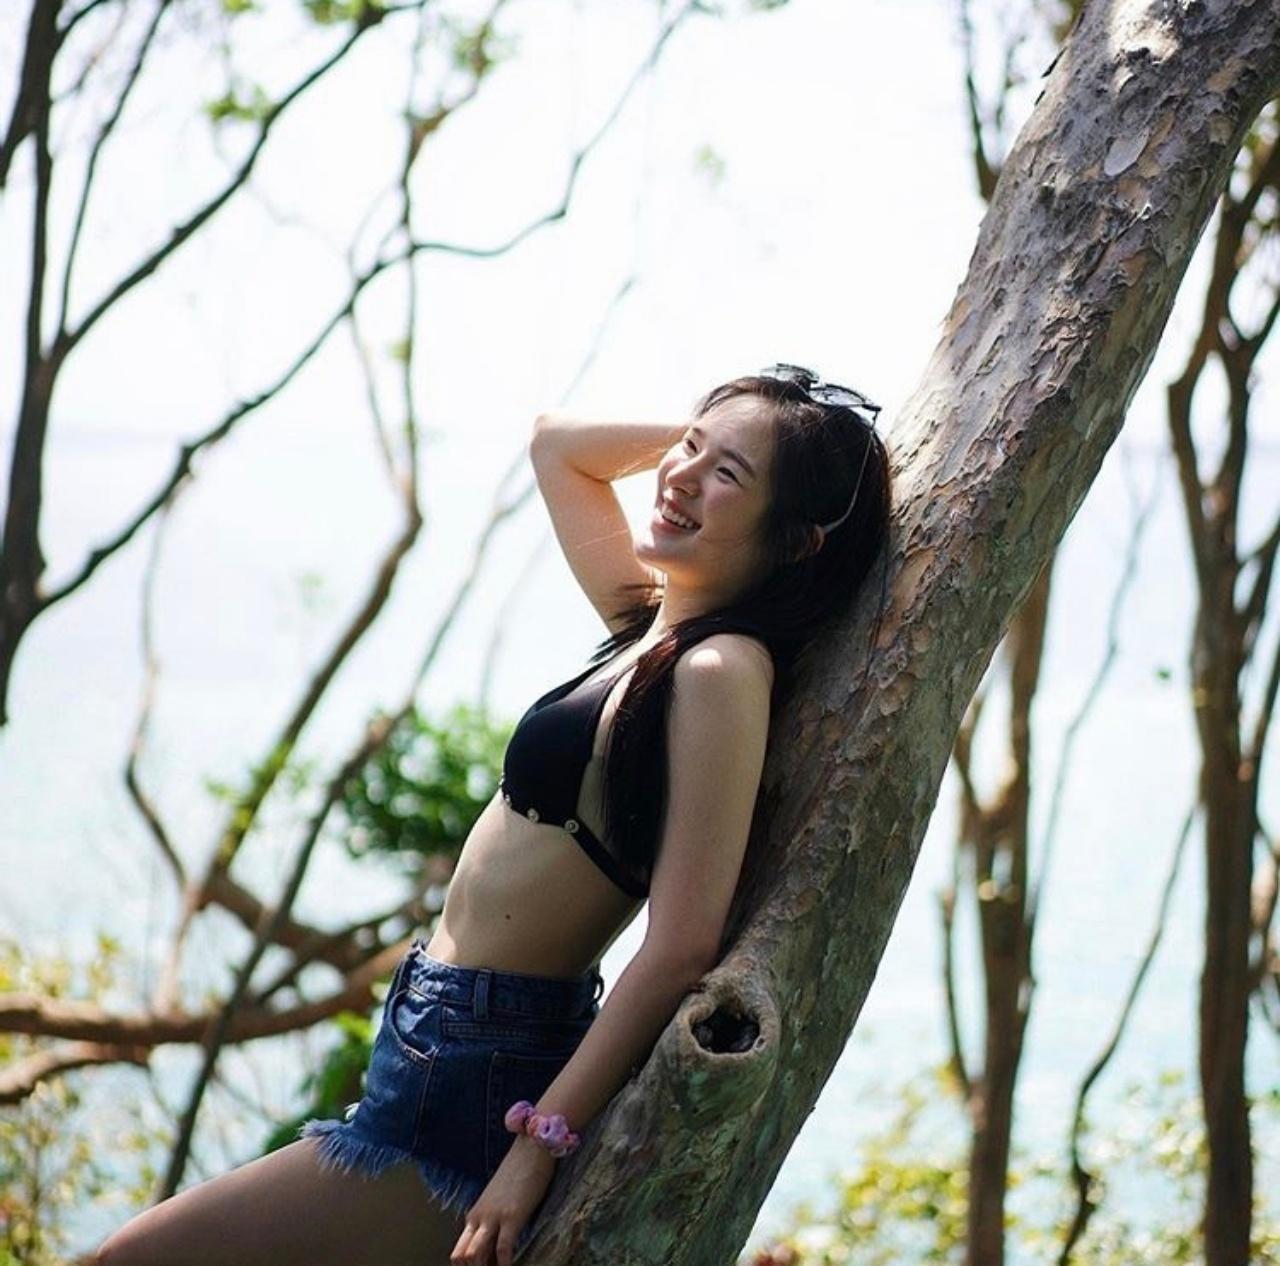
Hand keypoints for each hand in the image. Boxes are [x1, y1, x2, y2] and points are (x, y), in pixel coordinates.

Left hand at [451, 1135, 556, 1264]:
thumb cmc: (519, 1172)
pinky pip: (503, 1250)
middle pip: (461, 1257)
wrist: (532, 1148)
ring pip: (474, 1255)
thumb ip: (494, 1221)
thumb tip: (495, 1247)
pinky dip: (505, 1264)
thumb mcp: (499, 1200)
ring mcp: (494, 1217)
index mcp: (475, 1215)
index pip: (460, 1251)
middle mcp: (479, 1217)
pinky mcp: (512, 1216)